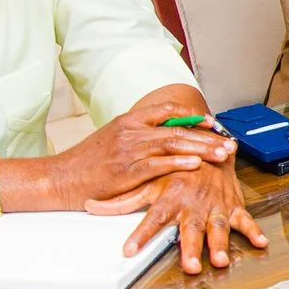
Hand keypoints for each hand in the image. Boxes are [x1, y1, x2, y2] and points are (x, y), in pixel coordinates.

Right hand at [40, 101, 234, 206]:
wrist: (59, 177)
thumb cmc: (86, 162)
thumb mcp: (112, 138)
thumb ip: (136, 134)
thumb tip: (162, 134)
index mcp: (128, 121)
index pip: (167, 110)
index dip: (192, 116)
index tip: (212, 123)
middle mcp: (131, 131)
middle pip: (177, 129)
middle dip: (207, 137)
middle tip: (229, 143)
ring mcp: (129, 150)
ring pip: (172, 145)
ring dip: (201, 149)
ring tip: (222, 154)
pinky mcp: (126, 171)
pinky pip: (157, 165)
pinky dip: (179, 164)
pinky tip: (196, 165)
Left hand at [87, 160, 267, 273]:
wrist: (207, 146)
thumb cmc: (176, 169)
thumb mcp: (148, 182)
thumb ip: (122, 200)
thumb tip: (91, 206)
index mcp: (171, 196)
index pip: (153, 218)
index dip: (142, 234)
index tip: (130, 250)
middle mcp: (193, 203)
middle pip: (190, 228)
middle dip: (190, 247)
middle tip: (189, 266)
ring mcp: (215, 205)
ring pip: (218, 227)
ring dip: (220, 244)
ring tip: (219, 260)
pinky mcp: (232, 205)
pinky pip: (244, 219)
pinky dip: (253, 230)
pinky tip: (260, 243)